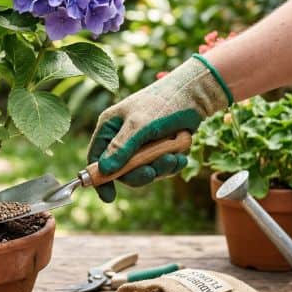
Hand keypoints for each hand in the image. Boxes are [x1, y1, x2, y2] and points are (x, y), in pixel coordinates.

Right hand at [87, 55, 231, 201]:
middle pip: (121, 170)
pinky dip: (171, 165)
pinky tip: (180, 155)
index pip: (96, 157)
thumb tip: (104, 170)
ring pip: (143, 171)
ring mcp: (141, 144)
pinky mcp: (158, 148)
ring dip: (160, 168)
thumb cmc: (163, 103)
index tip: (108, 196)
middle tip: (153, 172)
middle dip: (139, 173)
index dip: (100, 177)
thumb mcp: (140, 125)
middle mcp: (122, 137)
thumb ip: (121, 148)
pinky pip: (160, 167)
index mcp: (110, 127)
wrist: (195, 95)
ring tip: (173, 157)